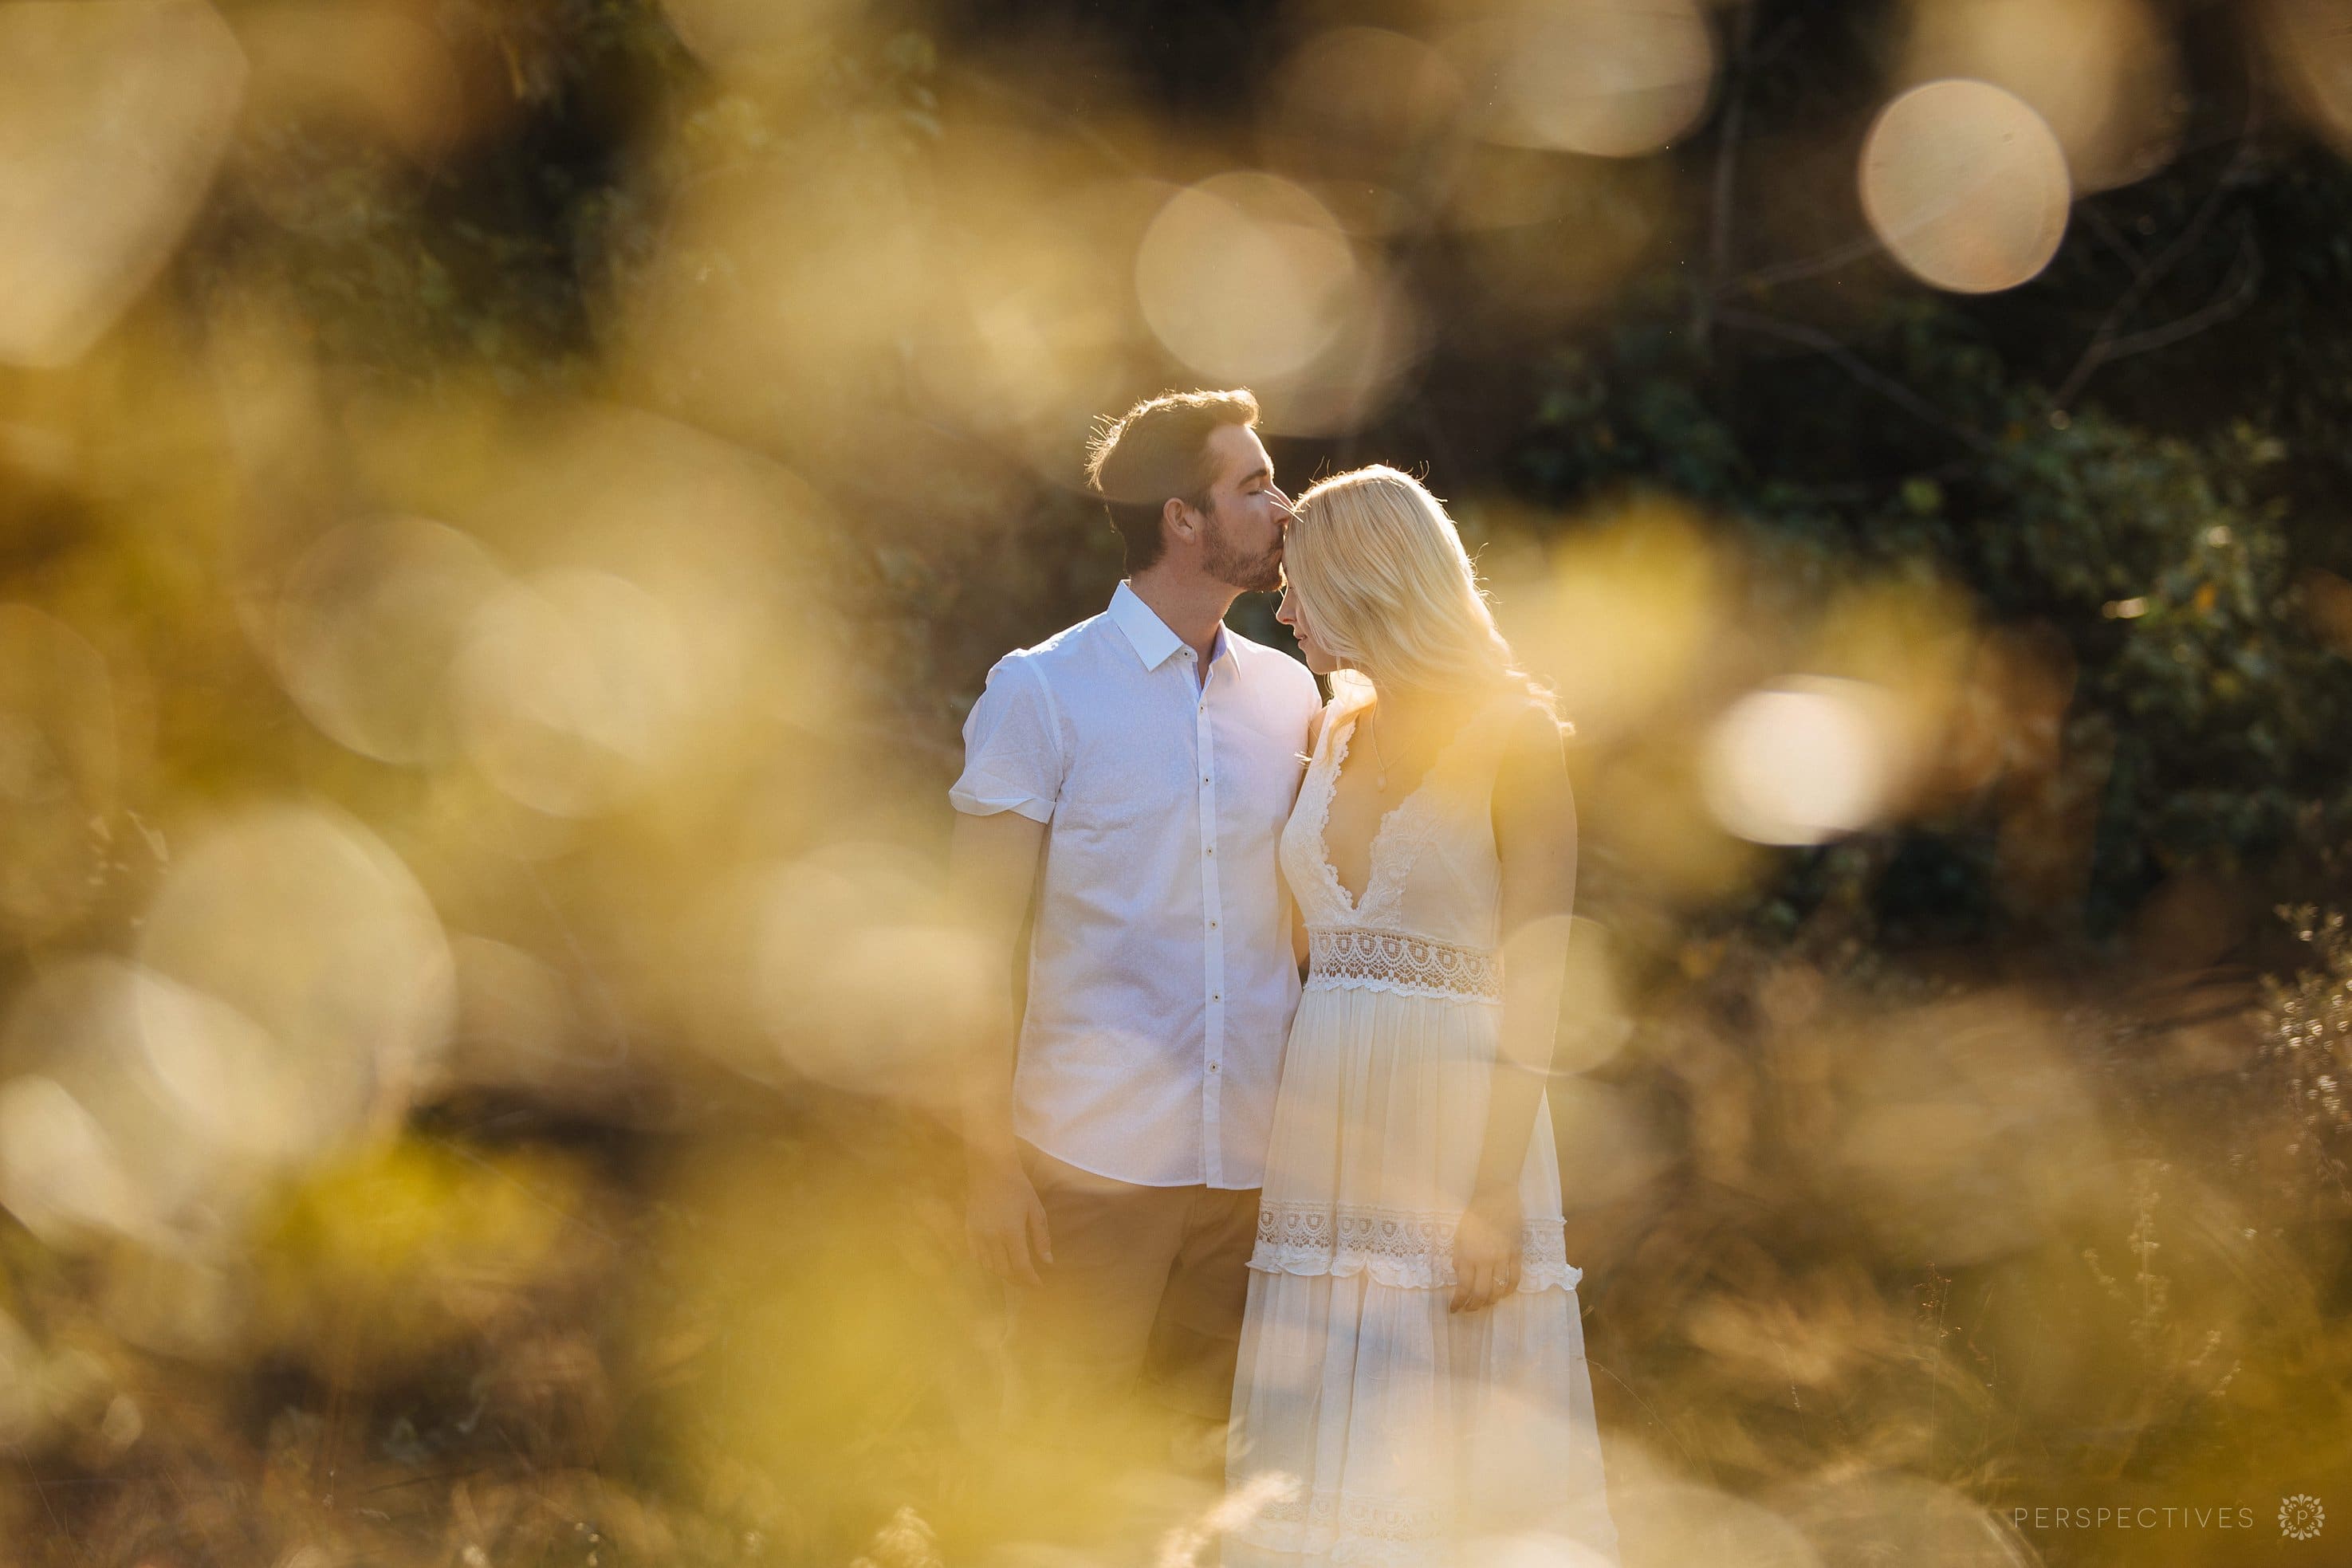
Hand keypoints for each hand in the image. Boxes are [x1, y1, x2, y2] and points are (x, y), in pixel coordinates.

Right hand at [966, 1155, 1051, 1284]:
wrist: (991, 1169)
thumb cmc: (1018, 1187)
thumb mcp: (1035, 1210)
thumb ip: (1041, 1237)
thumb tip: (1047, 1261)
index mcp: (1011, 1232)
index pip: (1021, 1266)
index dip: (1030, 1280)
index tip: (1039, 1285)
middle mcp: (992, 1237)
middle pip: (1004, 1271)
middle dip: (1017, 1280)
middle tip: (1028, 1281)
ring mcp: (978, 1235)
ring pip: (988, 1266)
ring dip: (1002, 1273)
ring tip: (1014, 1273)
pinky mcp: (968, 1230)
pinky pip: (975, 1256)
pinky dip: (986, 1264)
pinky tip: (996, 1261)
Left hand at [1449, 1187, 1522, 1312]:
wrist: (1495, 1197)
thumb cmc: (1473, 1215)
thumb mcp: (1458, 1236)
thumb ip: (1459, 1257)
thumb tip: (1460, 1276)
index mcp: (1468, 1254)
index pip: (1463, 1287)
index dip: (1458, 1302)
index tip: (1454, 1309)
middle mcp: (1486, 1259)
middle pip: (1482, 1293)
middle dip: (1474, 1306)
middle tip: (1469, 1310)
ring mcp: (1503, 1257)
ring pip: (1499, 1289)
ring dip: (1491, 1301)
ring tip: (1485, 1303)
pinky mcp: (1517, 1253)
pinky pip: (1515, 1278)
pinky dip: (1510, 1290)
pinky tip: (1504, 1294)